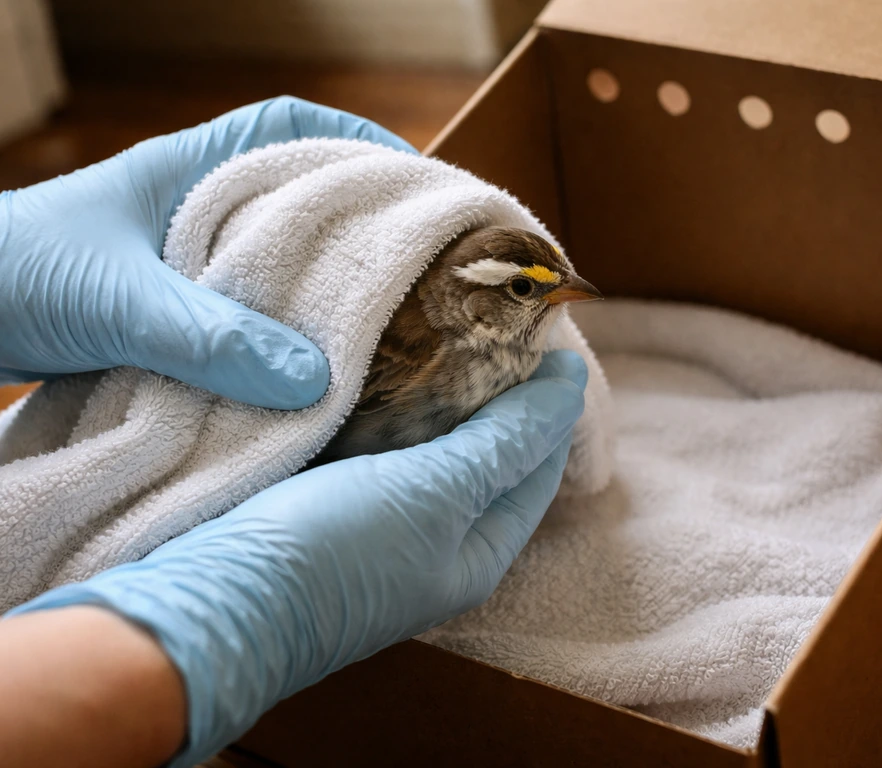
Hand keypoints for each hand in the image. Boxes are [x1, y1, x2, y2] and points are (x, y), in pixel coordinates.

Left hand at [0, 96, 415, 408]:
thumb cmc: (14, 275)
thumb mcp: (119, 299)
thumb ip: (213, 335)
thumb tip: (312, 379)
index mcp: (186, 171)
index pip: (288, 127)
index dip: (357, 142)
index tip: (414, 179)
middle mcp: (190, 211)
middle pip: (295, 199)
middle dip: (355, 223)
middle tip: (416, 261)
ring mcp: (178, 263)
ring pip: (271, 265)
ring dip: (317, 290)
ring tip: (375, 323)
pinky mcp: (166, 314)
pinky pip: (241, 317)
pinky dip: (276, 339)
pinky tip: (302, 372)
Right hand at [6, 350, 587, 766]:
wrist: (209, 605)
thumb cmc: (336, 553)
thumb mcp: (435, 493)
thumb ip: (503, 442)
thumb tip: (569, 387)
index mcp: (477, 552)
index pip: (537, 468)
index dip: (548, 405)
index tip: (546, 337)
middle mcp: (435, 545)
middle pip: (484, 457)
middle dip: (492, 394)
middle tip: (491, 322)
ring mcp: (379, 527)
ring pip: (426, 448)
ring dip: (436, 396)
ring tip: (441, 329)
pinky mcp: (328, 508)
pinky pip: (375, 448)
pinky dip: (386, 408)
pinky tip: (379, 365)